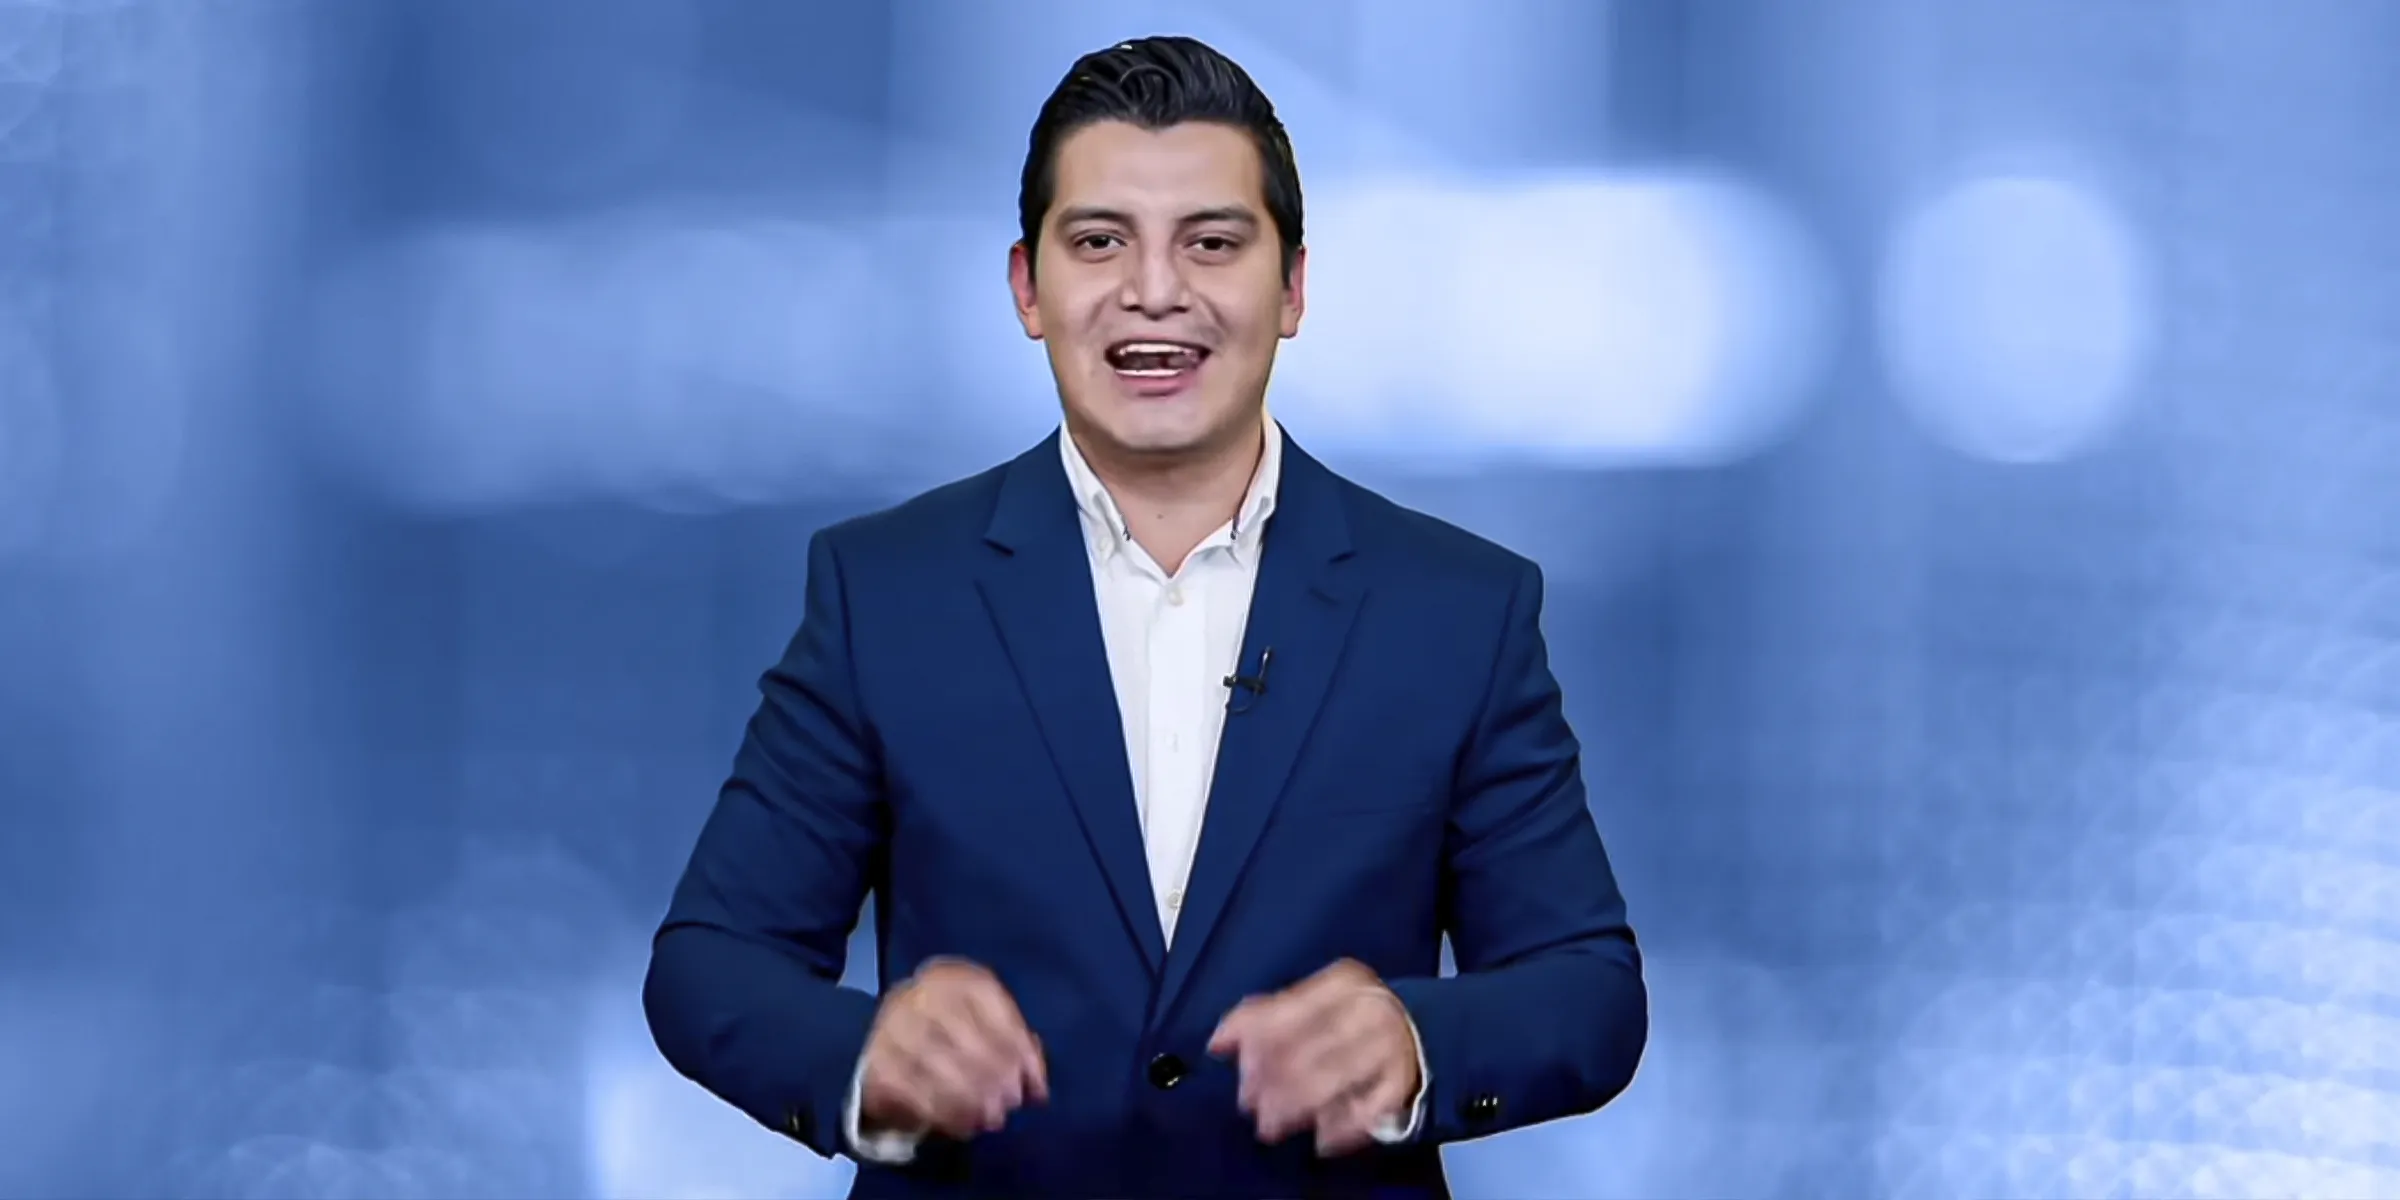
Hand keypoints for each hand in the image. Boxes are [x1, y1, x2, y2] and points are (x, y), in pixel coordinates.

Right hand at [859, 958, 1047, 1140]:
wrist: (884, 1048)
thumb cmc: (951, 1034)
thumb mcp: (984, 1026)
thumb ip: (1014, 1047)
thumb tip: (1037, 1088)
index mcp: (950, 976)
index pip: (988, 1002)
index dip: (1017, 1044)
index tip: (1036, 1082)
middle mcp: (917, 994)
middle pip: (962, 1033)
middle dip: (994, 1073)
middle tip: (1011, 1102)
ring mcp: (891, 1027)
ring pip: (936, 1064)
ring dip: (970, 1097)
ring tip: (993, 1118)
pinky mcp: (876, 1064)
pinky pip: (913, 1091)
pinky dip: (943, 1113)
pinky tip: (965, 1126)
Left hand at [1207, 959, 1419, 1156]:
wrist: (1411, 1030)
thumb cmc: (1345, 1018)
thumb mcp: (1309, 1004)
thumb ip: (1262, 1017)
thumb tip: (1217, 1042)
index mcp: (1343, 982)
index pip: (1293, 1008)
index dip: (1260, 1038)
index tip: (1241, 1068)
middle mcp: (1370, 1009)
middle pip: (1313, 1045)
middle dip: (1275, 1080)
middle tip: (1250, 1105)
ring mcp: (1390, 1045)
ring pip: (1337, 1076)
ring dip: (1299, 1105)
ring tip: (1271, 1125)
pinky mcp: (1403, 1080)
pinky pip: (1371, 1107)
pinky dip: (1344, 1127)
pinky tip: (1321, 1140)